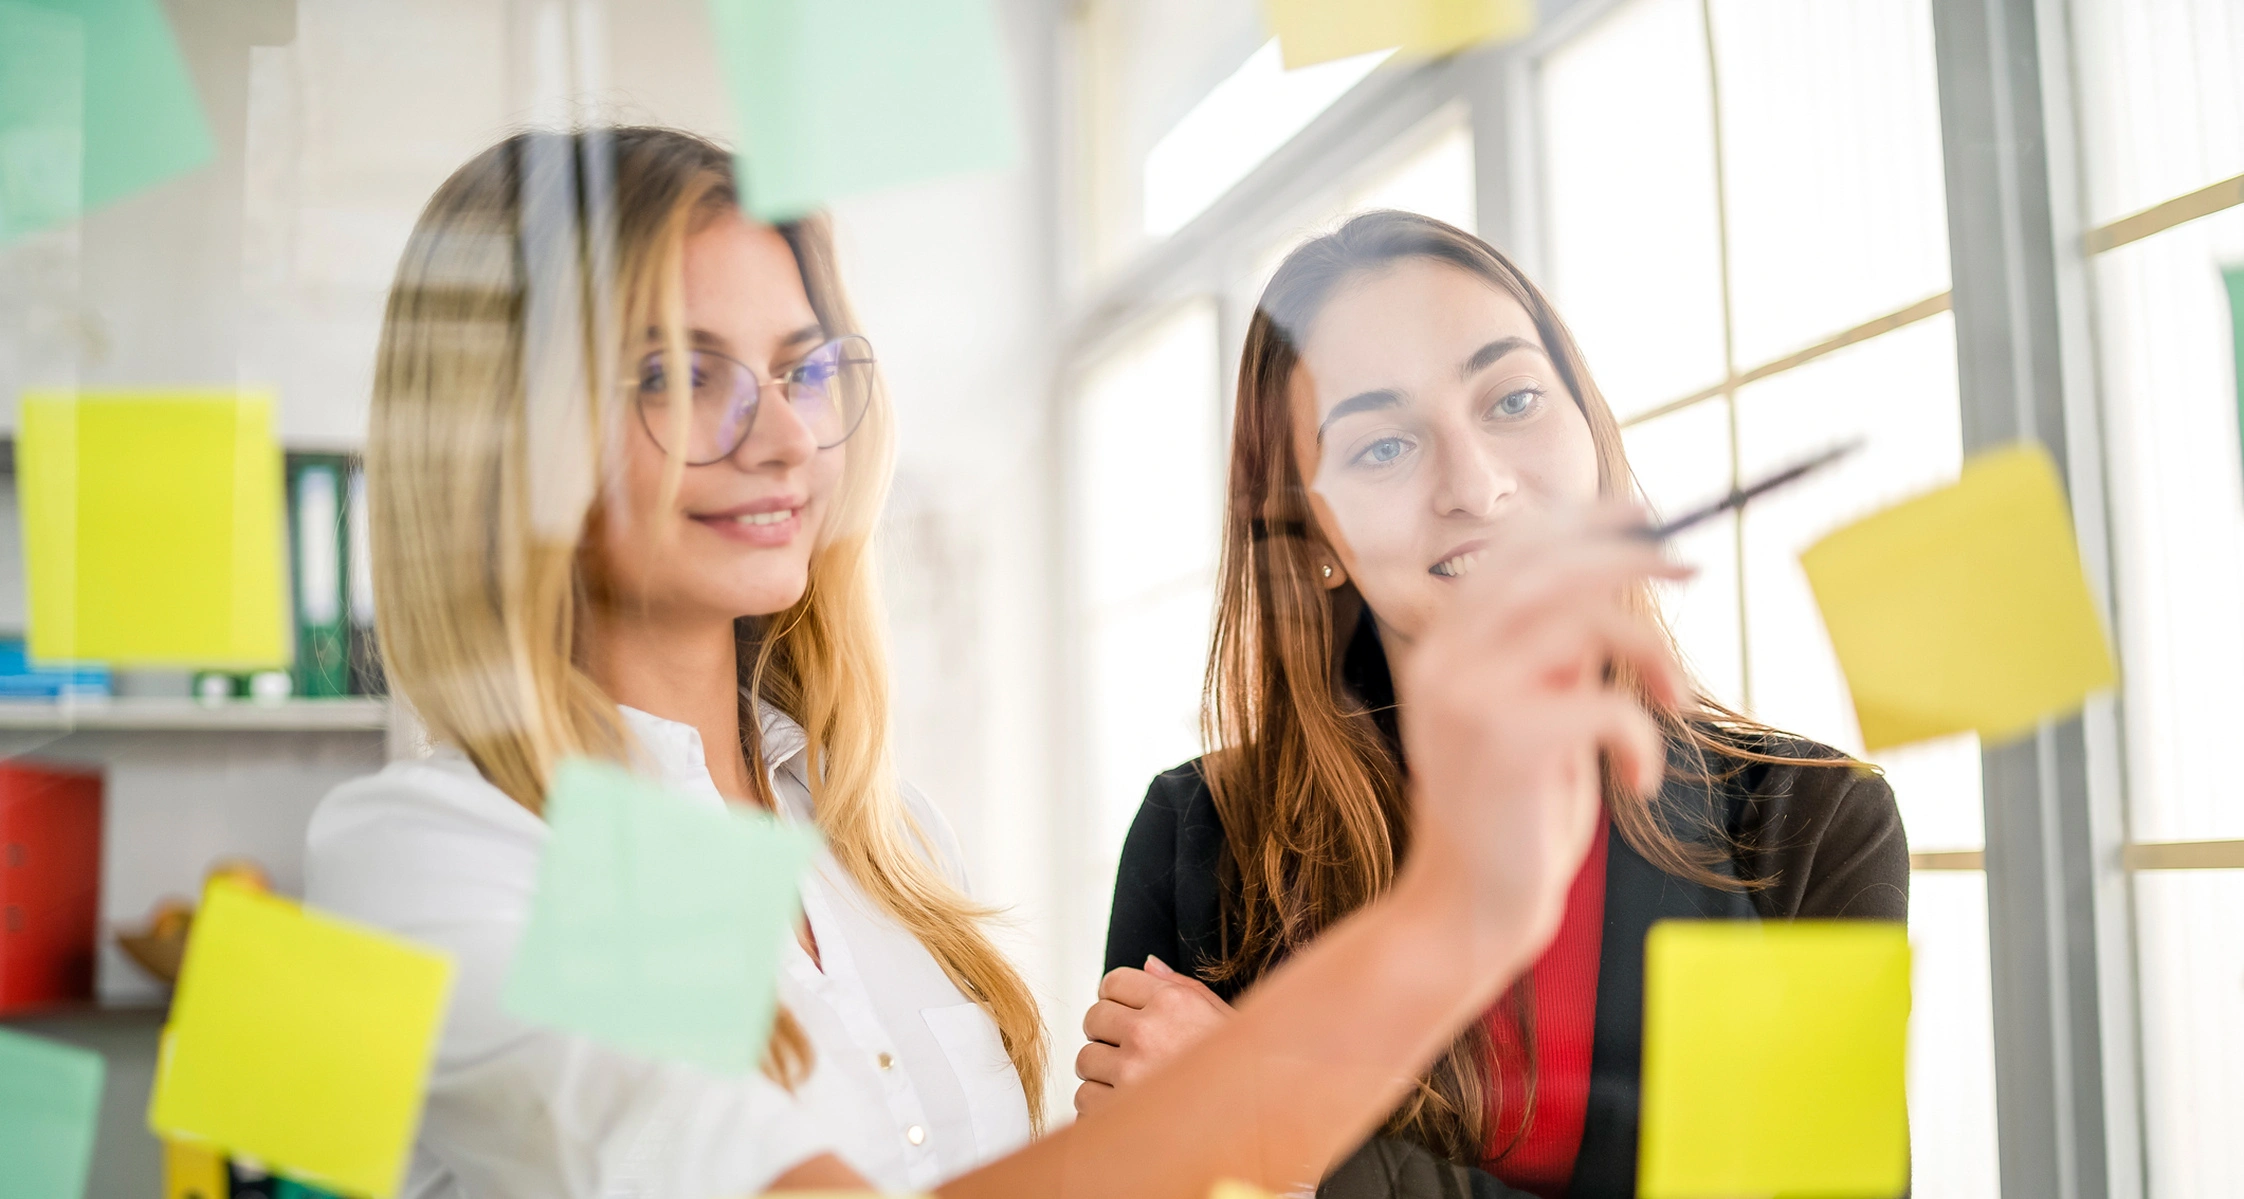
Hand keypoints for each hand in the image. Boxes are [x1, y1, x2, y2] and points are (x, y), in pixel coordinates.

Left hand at [1074, 955, 1235, 1116]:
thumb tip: (1149, 964)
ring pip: (1085, 1060)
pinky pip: (1085, 1098)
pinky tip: (1132, 1109)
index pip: (1112, 982)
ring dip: (1103, 1072)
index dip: (1117, 999)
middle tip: (1129, 1051)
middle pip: (1093, 1018)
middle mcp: (1147, 1032)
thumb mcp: (1222, 1017)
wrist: (1258, 1122)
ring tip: (1134, 1083)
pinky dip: (1102, 1106)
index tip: (1126, 1015)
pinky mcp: (1117, 1111)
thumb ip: (1182, 986)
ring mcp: (1129, 1072)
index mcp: (1172, 1002)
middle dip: (1106, 1034)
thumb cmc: (1241, 1072)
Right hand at [1389, 500, 1687, 962]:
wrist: (1471, 906)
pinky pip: (1608, 705)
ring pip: (1586, 621)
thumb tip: (1613, 587)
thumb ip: (1552, 654)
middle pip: (1549, 566)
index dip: (1581, 520)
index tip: (1645, 515)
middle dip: (1630, 555)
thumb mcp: (1534, 713)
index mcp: (1445, 645)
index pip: (1513, 552)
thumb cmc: (1513, 815)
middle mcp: (1445, 658)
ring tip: (1676, 704)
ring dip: (1654, 655)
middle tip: (1692, 566)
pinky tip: (1637, 779)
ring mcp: (1467, 695)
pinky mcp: (1505, 739)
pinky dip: (1644, 741)